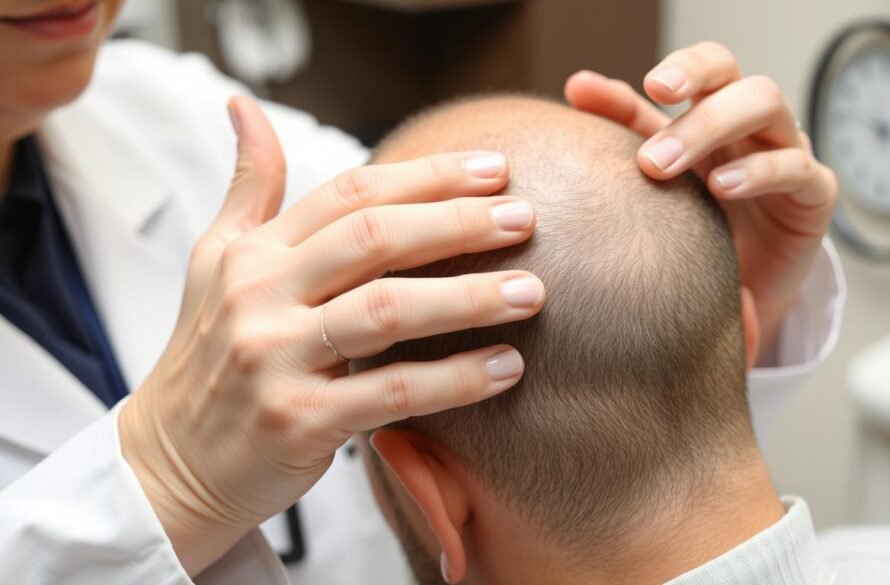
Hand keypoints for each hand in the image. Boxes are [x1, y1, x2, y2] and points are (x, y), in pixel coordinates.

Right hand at [118, 96, 544, 573]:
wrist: (169, 466)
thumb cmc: (208, 359)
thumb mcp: (216, 263)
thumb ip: (248, 188)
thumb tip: (245, 107)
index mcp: (254, 253)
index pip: (350, 193)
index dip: (426, 176)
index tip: (493, 169)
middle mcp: (261, 296)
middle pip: (374, 238)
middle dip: (458, 222)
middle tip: (524, 218)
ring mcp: (276, 359)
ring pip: (388, 310)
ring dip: (468, 297)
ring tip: (530, 291)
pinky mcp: (299, 422)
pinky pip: (394, 392)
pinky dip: (455, 378)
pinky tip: (506, 367)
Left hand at [565, 42, 836, 356]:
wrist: (737, 289)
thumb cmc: (698, 223)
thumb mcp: (660, 173)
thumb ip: (626, 126)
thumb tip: (577, 85)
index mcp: (719, 112)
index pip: (711, 66)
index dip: (685, 66)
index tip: (649, 86)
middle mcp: (756, 125)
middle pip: (739, 81)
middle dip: (694, 99)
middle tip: (650, 143)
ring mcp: (790, 153)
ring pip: (768, 107)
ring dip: (713, 129)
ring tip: (667, 167)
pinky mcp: (815, 194)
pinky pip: (797, 167)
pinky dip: (760, 170)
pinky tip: (723, 187)